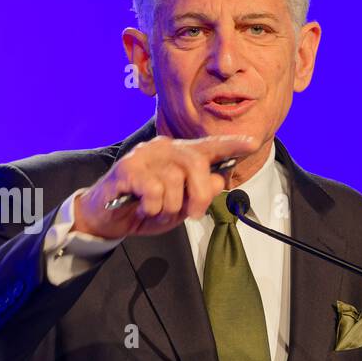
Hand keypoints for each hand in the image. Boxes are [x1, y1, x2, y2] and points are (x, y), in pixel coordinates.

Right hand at [73, 133, 258, 237]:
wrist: (108, 217)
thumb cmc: (148, 208)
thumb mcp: (182, 206)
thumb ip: (202, 193)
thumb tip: (220, 181)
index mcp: (181, 155)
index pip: (210, 146)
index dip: (232, 145)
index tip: (253, 143)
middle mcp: (164, 148)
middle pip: (196, 166)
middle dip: (199, 197)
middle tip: (192, 214)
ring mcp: (145, 155)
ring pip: (174, 184)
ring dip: (169, 209)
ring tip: (156, 210)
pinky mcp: (127, 168)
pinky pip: (154, 192)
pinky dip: (152, 208)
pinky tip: (142, 207)